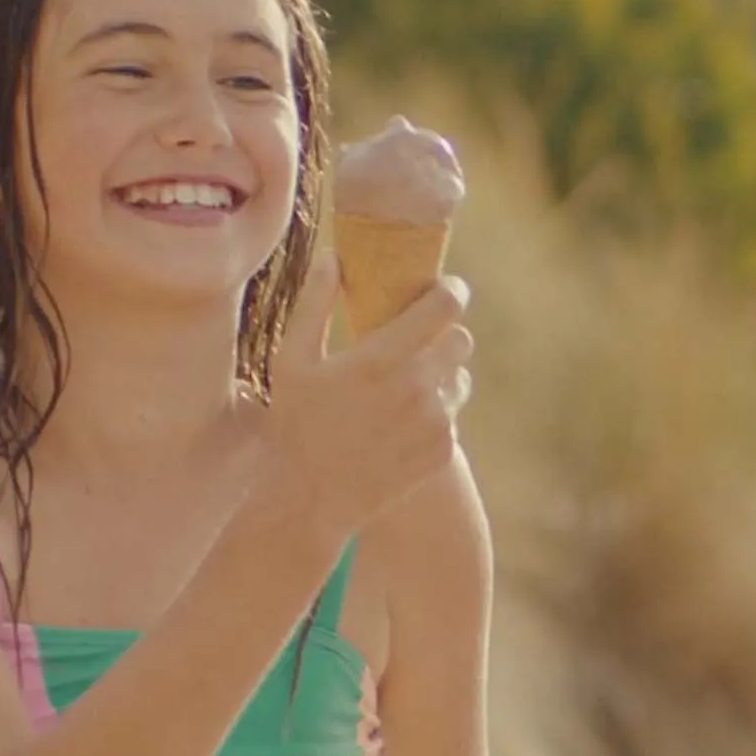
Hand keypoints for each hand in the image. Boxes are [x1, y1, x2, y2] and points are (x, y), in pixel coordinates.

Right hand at [258, 260, 477, 523]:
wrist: (310, 498)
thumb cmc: (295, 423)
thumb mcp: (293, 359)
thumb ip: (314, 303)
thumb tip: (333, 256)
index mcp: (383, 358)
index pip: (444, 306)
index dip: (451, 290)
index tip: (446, 287)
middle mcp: (418, 388)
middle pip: (462, 339)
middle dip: (445, 333)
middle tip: (420, 339)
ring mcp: (436, 422)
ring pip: (460, 379)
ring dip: (441, 374)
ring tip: (405, 385)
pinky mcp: (443, 450)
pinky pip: (453, 416)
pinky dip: (435, 412)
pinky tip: (400, 421)